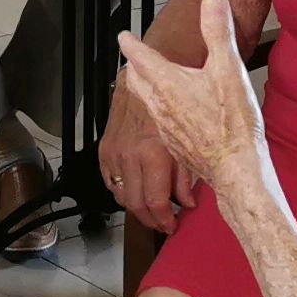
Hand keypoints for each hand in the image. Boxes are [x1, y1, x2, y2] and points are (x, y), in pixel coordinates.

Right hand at [98, 73, 196, 233]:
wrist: (152, 72)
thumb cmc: (178, 98)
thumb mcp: (190, 137)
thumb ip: (188, 175)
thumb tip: (187, 201)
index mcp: (153, 152)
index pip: (156, 202)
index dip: (164, 220)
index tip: (172, 225)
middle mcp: (130, 155)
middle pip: (135, 204)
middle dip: (151, 219)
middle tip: (163, 224)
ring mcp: (114, 152)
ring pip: (121, 195)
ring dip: (136, 206)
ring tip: (152, 209)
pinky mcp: (106, 147)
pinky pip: (110, 180)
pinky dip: (122, 190)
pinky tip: (136, 189)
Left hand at [117, 0, 266, 186]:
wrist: (235, 170)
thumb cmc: (232, 123)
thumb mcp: (228, 68)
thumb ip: (218, 31)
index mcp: (168, 84)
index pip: (140, 57)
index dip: (131, 43)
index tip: (124, 36)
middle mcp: (160, 107)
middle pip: (137, 82)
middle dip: (134, 67)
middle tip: (133, 59)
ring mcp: (166, 128)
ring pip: (147, 104)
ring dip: (145, 90)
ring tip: (152, 84)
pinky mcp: (176, 146)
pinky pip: (159, 123)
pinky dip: (160, 112)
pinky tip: (175, 115)